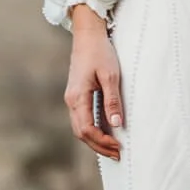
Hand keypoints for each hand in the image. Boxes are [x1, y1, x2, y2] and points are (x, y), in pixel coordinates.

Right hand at [65, 6, 123, 159]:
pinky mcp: (77, 95)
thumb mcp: (110, 75)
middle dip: (99, 146)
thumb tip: (116, 125)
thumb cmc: (100, 52)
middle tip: (117, 154)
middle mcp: (71, 101)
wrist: (88, 35)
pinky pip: (83, 118)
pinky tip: (106, 132)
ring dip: (95, 139)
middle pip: (81, 133)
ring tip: (113, 147)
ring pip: (80, 127)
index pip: (87, 130)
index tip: (119, 147)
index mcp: (77, 98)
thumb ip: (112, 100)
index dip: (102, 142)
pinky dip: (93, 129)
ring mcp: (72, 98)